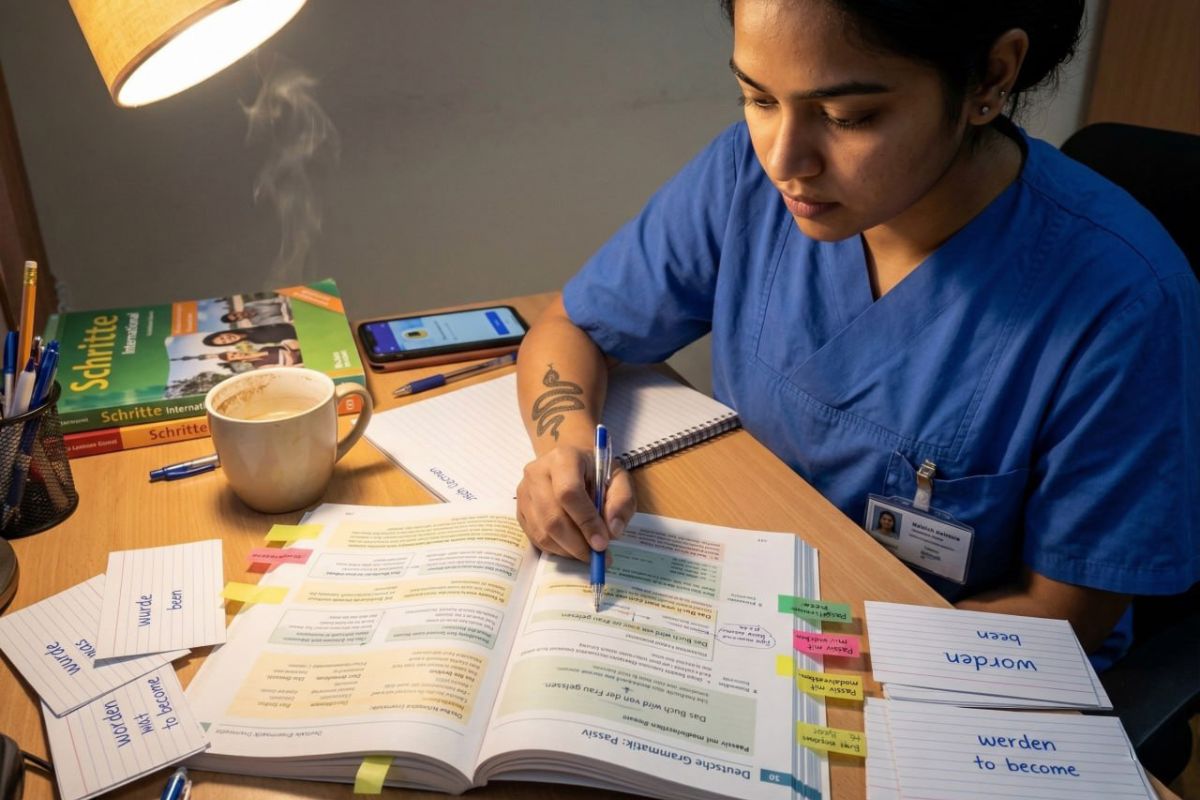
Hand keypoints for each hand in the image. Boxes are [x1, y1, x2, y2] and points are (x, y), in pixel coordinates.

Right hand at [516, 444, 635, 559]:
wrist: (573, 465)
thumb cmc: (597, 472)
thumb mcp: (619, 480)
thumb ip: (621, 502)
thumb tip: (612, 531)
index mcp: (563, 458)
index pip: (569, 493)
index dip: (586, 522)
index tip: (602, 544)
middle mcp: (537, 472)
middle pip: (553, 517)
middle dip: (577, 543)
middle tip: (597, 556)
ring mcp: (525, 492)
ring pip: (543, 532)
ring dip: (568, 550)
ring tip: (587, 552)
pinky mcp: (520, 509)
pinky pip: (535, 538)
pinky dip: (556, 549)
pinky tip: (572, 547)